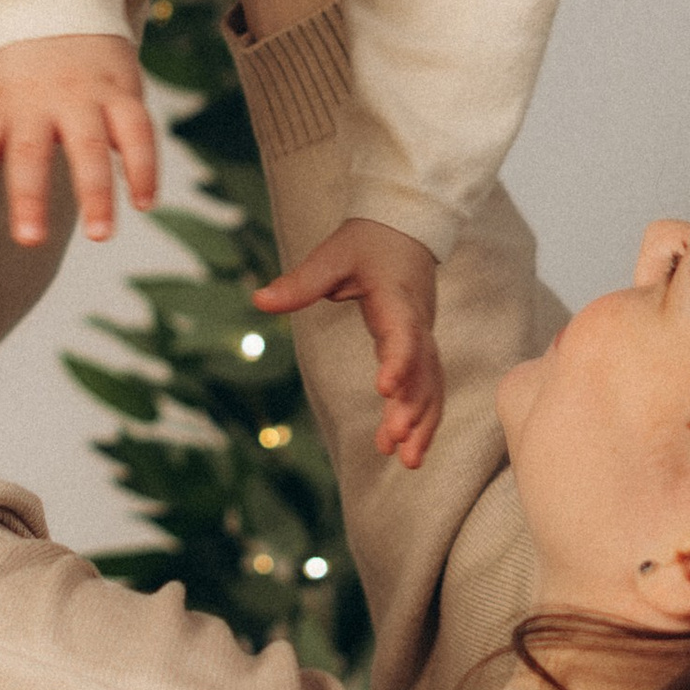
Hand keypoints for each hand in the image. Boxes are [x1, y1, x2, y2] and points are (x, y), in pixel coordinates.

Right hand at [0, 30, 159, 248]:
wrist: (39, 0)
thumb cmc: (90, 59)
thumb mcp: (121, 79)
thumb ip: (126, 127)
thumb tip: (139, 187)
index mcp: (112, 90)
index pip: (136, 130)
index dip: (144, 167)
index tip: (145, 205)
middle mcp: (73, 97)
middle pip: (86, 146)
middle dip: (94, 193)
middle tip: (101, 235)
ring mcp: (29, 102)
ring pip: (29, 152)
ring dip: (29, 198)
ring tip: (30, 240)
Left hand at [254, 216, 443, 469]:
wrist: (406, 227)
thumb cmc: (367, 241)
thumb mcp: (332, 256)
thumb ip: (301, 282)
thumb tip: (258, 300)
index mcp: (398, 300)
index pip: (403, 335)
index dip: (398, 361)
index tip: (384, 389)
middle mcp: (418, 323)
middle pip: (424, 370)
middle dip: (413, 408)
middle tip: (397, 443)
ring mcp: (424, 337)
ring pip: (431, 384)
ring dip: (423, 422)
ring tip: (409, 462)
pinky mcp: (422, 347)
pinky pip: (429, 385)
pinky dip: (424, 416)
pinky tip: (410, 448)